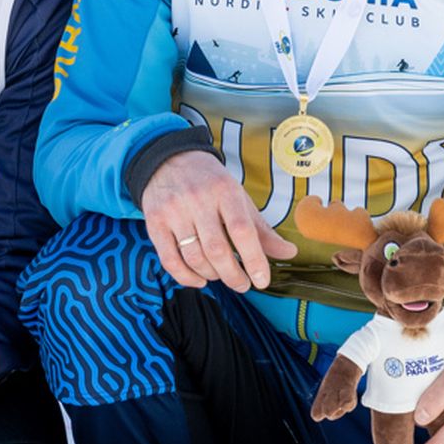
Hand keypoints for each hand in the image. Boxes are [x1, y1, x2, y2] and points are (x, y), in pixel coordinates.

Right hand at [140, 151, 293, 291]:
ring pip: (194, 257)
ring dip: (212, 275)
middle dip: (233, 275)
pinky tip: (200, 279)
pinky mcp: (154, 222)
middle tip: (243, 285)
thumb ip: (262, 229)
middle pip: (217, 249)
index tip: (262, 280)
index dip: (254, 259)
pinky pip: (169, 260)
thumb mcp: (239, 198)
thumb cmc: (210, 183)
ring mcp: (173, 211)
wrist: (168, 159)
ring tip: (221, 275)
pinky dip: (186, 277)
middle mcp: (198, 199)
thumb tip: (289, 253)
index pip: (242, 230)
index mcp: (225, 190)